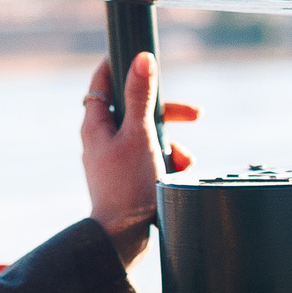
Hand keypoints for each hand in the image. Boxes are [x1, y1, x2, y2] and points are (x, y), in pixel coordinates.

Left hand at [80, 52, 201, 266]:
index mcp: (96, 125)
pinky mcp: (126, 179)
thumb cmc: (127, 186)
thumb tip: (142, 59)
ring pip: (148, 137)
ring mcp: (114, 160)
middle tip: (195, 114)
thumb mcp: (140, 134)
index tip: (137, 54)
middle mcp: (101, 140)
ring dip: (172, 144)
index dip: (119, 65)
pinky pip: (151, 160)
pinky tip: (180, 174)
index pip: (102, 82)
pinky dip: (168, 163)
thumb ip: (141, 96)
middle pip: (135, 110)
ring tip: (185, 161)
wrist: (122, 238)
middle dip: (167, 113)